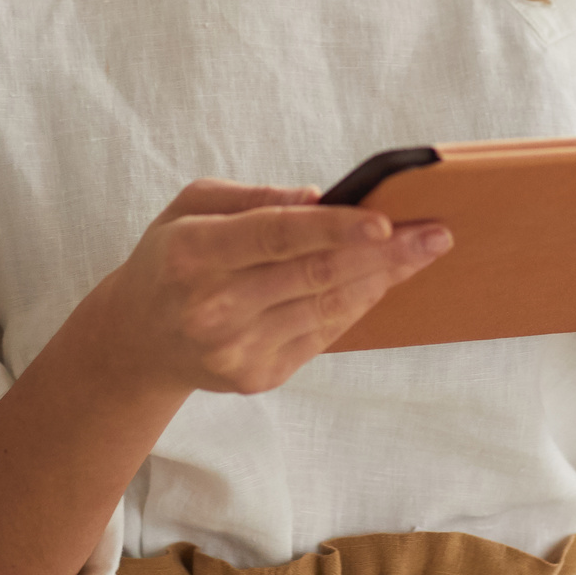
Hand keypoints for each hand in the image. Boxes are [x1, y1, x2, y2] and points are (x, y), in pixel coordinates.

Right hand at [92, 179, 450, 396]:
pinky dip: (357, 304)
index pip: (275, 237)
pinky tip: (383, 280)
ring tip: (422, 251)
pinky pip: (322, 335)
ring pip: (326, 307)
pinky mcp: (256, 376)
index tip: (385, 221)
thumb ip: (252, 197)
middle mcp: (213, 307)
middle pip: (314, 274)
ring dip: (381, 278)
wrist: (139, 339)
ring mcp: (236, 349)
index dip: (333, 229)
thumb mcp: (191, 207)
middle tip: (436, 233)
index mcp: (193, 254)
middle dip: (384, 253)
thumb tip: (317, 198)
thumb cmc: (172, 257)